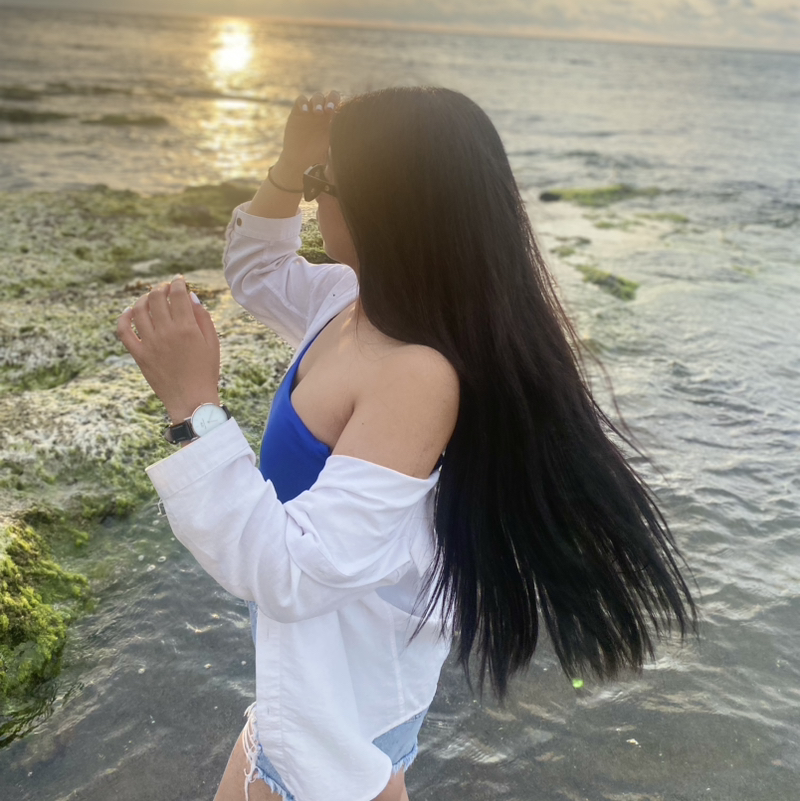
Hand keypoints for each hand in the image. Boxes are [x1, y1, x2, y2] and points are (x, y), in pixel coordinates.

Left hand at [117, 276, 220, 423]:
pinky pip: (124, 331)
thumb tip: (191, 297)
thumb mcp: (213, 343)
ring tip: (150, 298)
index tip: (179, 280)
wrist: (191, 399)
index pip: (178, 295)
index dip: (177, 283)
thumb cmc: (206, 371)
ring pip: (138, 310)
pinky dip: (123, 318)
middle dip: (161, 288)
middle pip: (156, 298)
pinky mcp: (139, 354)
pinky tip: (129, 312)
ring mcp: (150, 343)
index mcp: (187, 328)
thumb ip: (203, 317)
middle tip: (165, 288)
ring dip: (143, 299)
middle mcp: (166, 332)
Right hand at [276, 89, 340, 174]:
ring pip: (317, 97)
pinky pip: (301, 100)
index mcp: (335, 120)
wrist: (300, 161)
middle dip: (331, 100)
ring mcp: (311, 111)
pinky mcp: (298, 112)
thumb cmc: (319, 158)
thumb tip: (354, 145)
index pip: (342, 105)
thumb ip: (341, 144)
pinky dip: (303, 103)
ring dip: (319, 102)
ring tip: (318, 112)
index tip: (340, 114)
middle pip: (331, 96)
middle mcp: (325, 113)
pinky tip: (305, 111)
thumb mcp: (333, 151)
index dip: (342, 105)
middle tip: (330, 110)